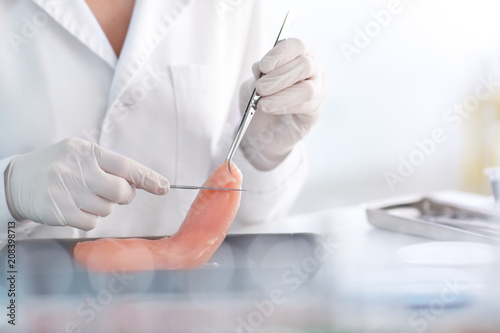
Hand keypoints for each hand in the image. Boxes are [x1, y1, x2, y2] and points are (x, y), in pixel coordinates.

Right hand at [4, 138, 168, 230]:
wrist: (16, 180)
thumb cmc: (58, 166)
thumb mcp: (79, 154)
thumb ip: (109, 165)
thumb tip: (141, 182)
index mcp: (86, 151)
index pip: (125, 165)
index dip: (147, 177)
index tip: (164, 187)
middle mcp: (76, 169)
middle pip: (120, 192)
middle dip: (123, 195)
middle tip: (114, 192)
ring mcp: (66, 191)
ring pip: (107, 209)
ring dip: (102, 206)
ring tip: (83, 196)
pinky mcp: (58, 211)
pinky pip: (91, 222)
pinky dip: (89, 218)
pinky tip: (74, 207)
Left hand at [239, 38, 326, 169]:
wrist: (260, 129)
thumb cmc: (259, 101)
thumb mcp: (252, 85)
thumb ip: (258, 75)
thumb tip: (260, 67)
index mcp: (297, 56)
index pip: (296, 46)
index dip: (280, 54)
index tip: (263, 66)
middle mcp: (312, 70)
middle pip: (305, 65)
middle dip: (279, 77)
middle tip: (261, 88)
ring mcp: (318, 89)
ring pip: (308, 88)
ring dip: (282, 95)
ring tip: (263, 103)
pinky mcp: (316, 110)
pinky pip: (307, 106)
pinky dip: (286, 106)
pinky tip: (272, 109)